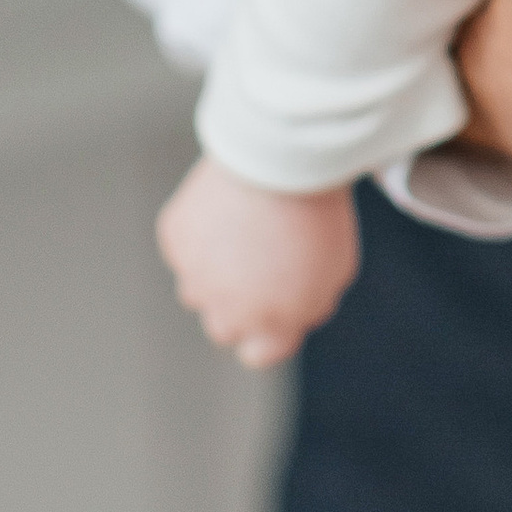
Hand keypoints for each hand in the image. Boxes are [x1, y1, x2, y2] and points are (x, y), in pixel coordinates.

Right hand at [157, 155, 359, 367]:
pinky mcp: (175, 239)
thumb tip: (291, 317)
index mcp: (272, 327)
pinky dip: (198, 232)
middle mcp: (228, 313)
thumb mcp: (336, 270)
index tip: (275, 303)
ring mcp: (195, 278)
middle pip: (224, 326)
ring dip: (214, 269)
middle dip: (238, 302)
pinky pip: (184, 246)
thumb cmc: (317, 212)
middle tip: (259, 260)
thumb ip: (310, 306)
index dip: (269, 330)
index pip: (259, 354)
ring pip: (197, 288)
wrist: (283, 157)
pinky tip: (225, 206)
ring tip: (244, 228)